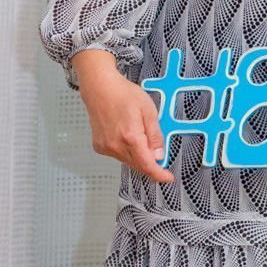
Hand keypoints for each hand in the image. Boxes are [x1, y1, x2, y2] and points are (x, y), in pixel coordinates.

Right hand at [77, 64, 173, 183]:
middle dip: (151, 163)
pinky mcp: (100, 146)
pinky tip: (127, 135)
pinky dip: (127, 151)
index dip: (159, 174)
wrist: (100, 88)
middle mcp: (116, 145)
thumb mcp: (149, 111)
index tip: (167, 178)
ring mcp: (106, 147)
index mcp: (130, 137)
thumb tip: (159, 155)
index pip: (147, 165)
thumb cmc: (123, 94)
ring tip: (138, 133)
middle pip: (138, 165)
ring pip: (128, 161)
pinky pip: (118, 155)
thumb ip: (155, 136)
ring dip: (138, 156)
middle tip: (158, 152)